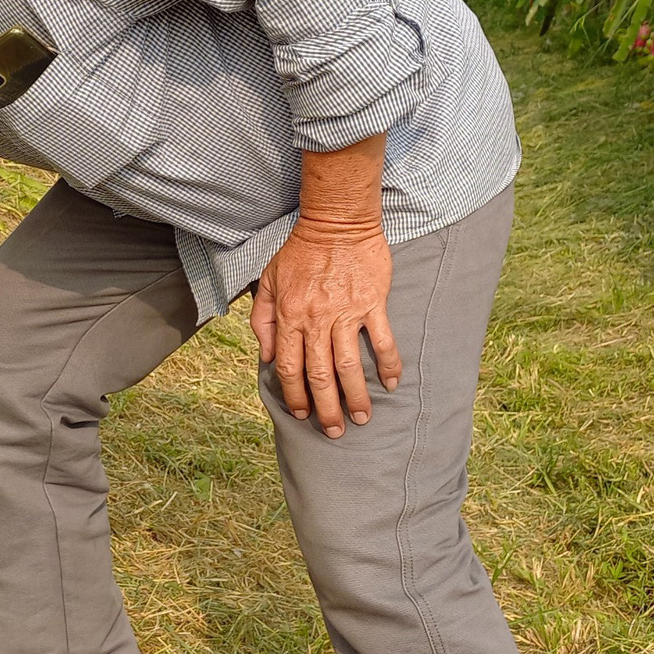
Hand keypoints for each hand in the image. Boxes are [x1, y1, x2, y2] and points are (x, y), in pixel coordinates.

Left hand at [250, 218, 399, 438]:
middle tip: (334, 431)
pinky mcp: (372, 303)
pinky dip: (388, 364)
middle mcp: (316, 319)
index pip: (289, 367)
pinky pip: (382, 340)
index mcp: (289, 316)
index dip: (294, 395)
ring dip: (355, 396)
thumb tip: (266, 357)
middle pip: (319, 375)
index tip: (301, 414)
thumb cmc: (300, 251)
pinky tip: (391, 384)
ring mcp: (345, 313)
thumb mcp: (268, 281)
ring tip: (361, 419)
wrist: (336, 223)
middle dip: (326, 408)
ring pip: (349, 365)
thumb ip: (261, 319)